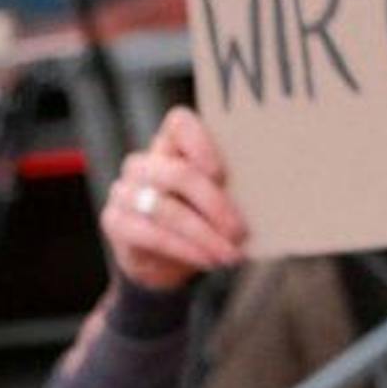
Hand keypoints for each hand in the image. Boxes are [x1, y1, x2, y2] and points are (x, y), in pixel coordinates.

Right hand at [101, 107, 248, 292]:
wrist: (159, 264)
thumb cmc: (196, 222)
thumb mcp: (213, 201)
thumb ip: (229, 188)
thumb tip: (271, 192)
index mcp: (169, 145)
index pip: (179, 124)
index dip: (201, 143)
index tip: (223, 174)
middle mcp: (142, 164)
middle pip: (179, 175)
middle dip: (215, 206)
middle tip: (240, 231)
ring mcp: (124, 192)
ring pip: (167, 210)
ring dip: (203, 236)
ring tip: (229, 254)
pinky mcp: (115, 223)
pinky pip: (151, 235)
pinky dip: (184, 250)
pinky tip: (207, 260)